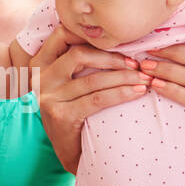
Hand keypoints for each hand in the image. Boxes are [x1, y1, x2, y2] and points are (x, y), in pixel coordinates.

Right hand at [32, 23, 149, 172]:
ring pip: (92, 79)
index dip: (89, 33)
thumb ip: (77, 62)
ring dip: (123, 77)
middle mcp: (40, 79)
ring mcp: (48, 98)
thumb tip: (114, 38)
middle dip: (113, 57)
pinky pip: (97, 99)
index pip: (62, 34)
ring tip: (144, 79)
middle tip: (137, 64)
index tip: (117, 41)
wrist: (68, 152)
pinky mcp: (60, 116)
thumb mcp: (67, 84)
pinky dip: (121, 94)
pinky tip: (137, 92)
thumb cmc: (74, 113)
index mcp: (40, 64)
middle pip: (79, 54)